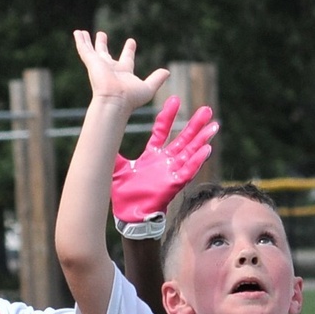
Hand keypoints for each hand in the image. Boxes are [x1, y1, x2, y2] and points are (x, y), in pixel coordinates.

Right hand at [73, 30, 169, 113]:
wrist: (115, 102)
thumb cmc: (131, 98)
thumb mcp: (148, 87)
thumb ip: (157, 79)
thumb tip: (167, 72)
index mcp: (123, 72)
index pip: (126, 59)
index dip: (129, 50)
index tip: (131, 41)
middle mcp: (110, 68)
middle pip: (105, 54)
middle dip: (103, 44)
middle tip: (102, 34)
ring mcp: (99, 65)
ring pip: (92, 50)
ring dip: (87, 41)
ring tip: (81, 32)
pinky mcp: (91, 62)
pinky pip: (84, 49)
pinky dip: (80, 41)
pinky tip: (77, 32)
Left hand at [112, 96, 218, 229]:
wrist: (127, 214)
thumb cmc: (124, 194)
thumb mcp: (117, 167)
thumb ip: (113, 151)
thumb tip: (100, 134)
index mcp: (152, 155)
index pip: (163, 131)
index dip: (169, 115)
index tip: (174, 99)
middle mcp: (165, 162)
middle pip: (183, 139)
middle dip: (195, 125)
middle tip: (207, 110)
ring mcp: (171, 172)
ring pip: (190, 152)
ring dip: (202, 140)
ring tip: (214, 126)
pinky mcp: (174, 184)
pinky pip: (189, 171)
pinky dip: (197, 160)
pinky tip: (207, 149)